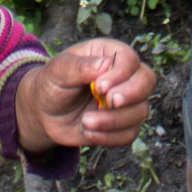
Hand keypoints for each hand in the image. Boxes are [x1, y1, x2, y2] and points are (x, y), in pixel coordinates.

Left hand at [14, 39, 155, 154]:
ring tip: (86, 121)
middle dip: (131, 94)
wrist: (44, 112)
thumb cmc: (52, 84)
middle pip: (147, 80)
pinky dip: (110, 136)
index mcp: (108, 54)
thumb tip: (106, 63)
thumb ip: (80, 66)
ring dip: (114, 120)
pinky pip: (129, 133)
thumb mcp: (58, 71)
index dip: (121, 74)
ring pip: (140, 110)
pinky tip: (88, 132)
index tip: (99, 86)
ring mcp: (126, 101)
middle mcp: (123, 75)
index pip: (129, 59)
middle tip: (109, 102)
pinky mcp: (123, 124)